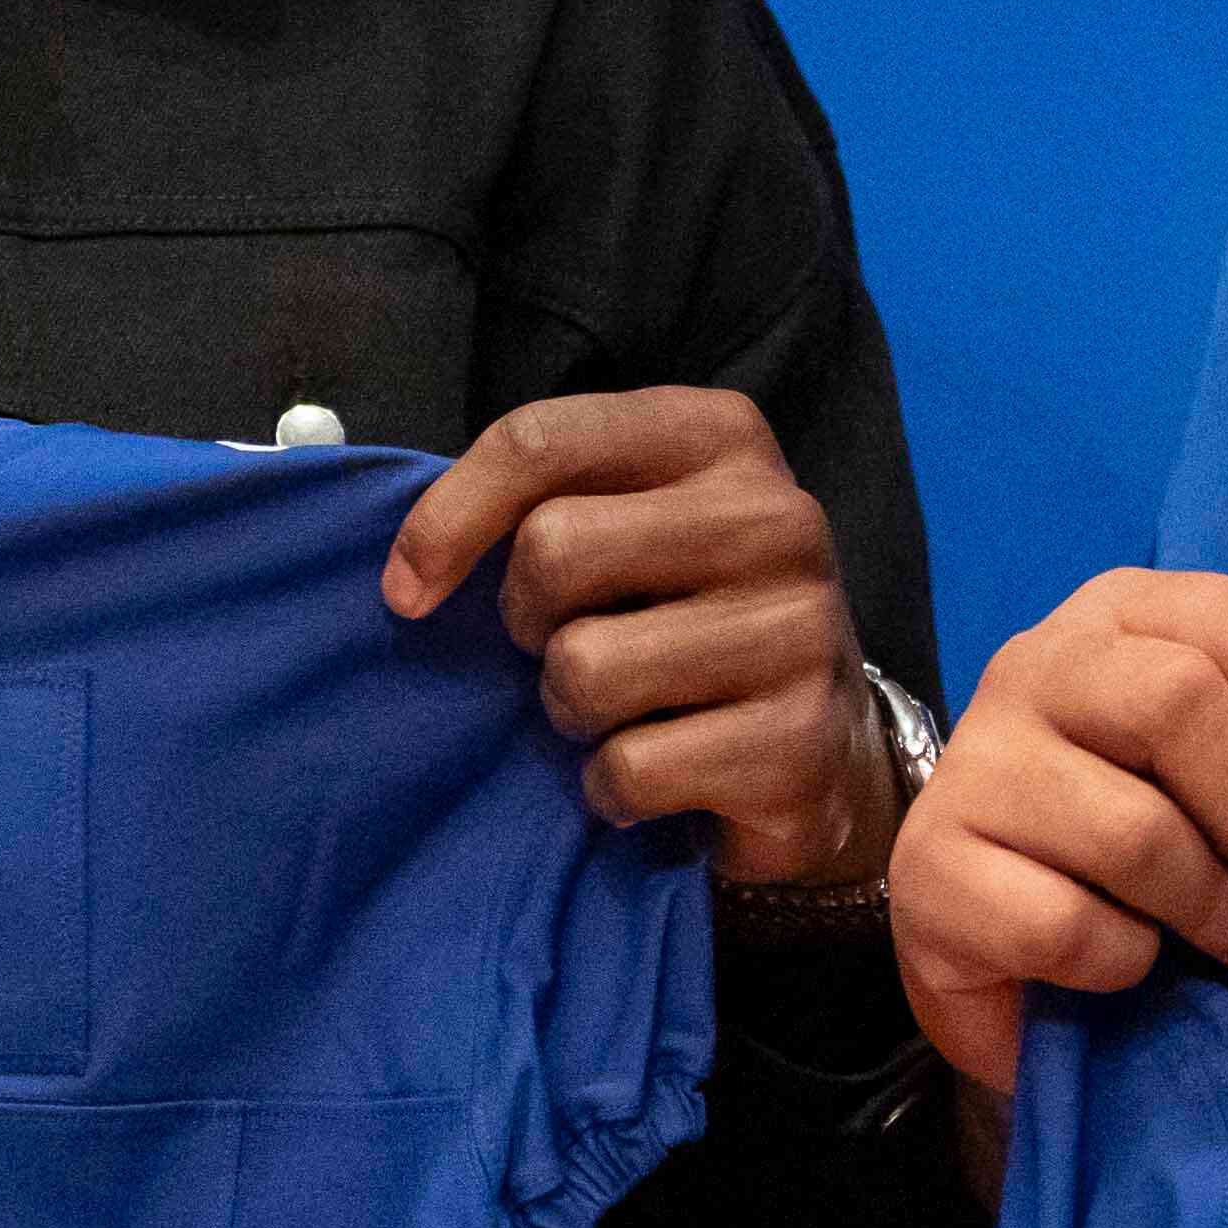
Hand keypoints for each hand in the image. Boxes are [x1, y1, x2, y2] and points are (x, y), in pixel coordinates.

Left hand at [383, 388, 893, 883]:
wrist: (819, 744)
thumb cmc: (686, 618)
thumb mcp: (628, 524)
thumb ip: (539, 503)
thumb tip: (411, 573)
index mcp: (720, 438)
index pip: (541, 441)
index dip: (447, 519)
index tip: (407, 591)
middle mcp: (777, 517)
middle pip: (554, 550)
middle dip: (526, 622)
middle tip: (565, 647)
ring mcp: (801, 628)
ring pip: (585, 668)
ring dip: (571, 712)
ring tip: (621, 712)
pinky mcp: (800, 741)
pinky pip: (629, 768)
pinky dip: (612, 789)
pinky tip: (658, 774)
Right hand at [889, 569, 1227, 1101]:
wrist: (1016, 954)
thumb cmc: (1148, 836)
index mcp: (1123, 615)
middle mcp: (1035, 664)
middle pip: (1178, 700)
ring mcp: (973, 764)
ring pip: (1130, 825)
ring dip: (1214, 907)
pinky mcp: (931, 870)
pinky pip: (1066, 922)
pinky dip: (1127, 962)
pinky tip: (1138, 969)